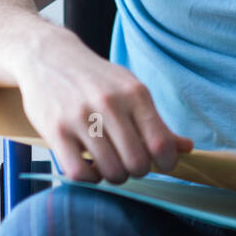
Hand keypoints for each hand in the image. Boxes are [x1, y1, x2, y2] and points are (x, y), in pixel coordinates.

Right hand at [14, 26, 192, 183]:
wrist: (48, 56)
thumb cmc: (97, 79)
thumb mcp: (131, 90)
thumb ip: (156, 122)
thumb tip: (186, 149)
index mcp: (135, 94)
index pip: (160, 143)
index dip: (166, 163)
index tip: (161, 164)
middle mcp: (110, 104)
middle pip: (137, 163)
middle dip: (137, 171)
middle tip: (130, 163)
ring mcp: (80, 118)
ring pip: (110, 171)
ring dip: (114, 176)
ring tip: (110, 165)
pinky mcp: (55, 131)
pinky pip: (79, 173)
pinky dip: (89, 178)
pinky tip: (90, 166)